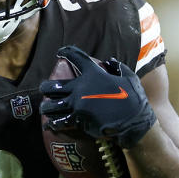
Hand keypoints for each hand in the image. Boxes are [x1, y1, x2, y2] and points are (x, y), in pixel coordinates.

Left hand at [39, 45, 155, 148]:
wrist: (133, 121)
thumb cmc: (134, 99)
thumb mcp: (129, 77)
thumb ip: (118, 68)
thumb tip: (110, 61)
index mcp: (93, 74)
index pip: (76, 58)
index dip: (66, 52)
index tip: (60, 51)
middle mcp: (81, 88)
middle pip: (53, 86)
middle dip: (46, 87)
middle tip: (44, 89)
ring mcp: (77, 105)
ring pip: (52, 106)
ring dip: (46, 107)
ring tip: (44, 109)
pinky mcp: (78, 120)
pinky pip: (59, 122)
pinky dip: (52, 124)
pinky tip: (47, 125)